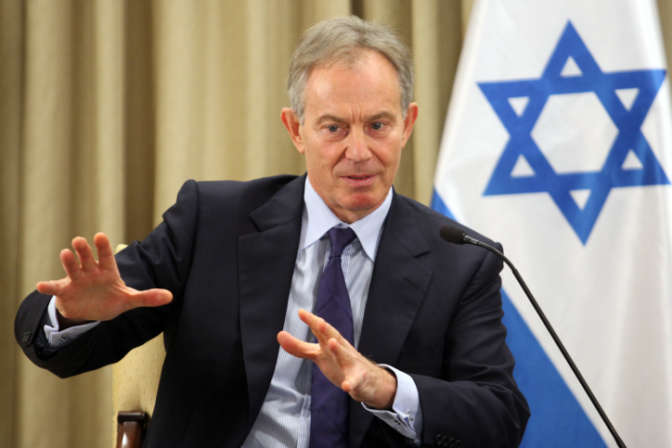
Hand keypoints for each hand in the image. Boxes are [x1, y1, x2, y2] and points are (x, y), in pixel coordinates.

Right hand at [36, 232, 172, 323]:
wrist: (90, 310)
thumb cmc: (111, 299)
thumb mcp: (129, 299)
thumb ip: (147, 297)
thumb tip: (170, 296)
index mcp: (107, 270)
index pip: (106, 256)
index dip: (103, 247)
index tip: (100, 236)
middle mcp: (91, 271)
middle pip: (87, 258)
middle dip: (84, 250)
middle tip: (79, 240)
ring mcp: (77, 280)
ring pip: (72, 268)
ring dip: (68, 261)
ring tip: (64, 253)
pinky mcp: (65, 291)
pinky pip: (55, 287)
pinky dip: (48, 287)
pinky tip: (41, 286)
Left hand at [277, 309, 396, 408]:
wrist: (369, 380)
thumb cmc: (340, 363)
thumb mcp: (318, 354)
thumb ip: (298, 347)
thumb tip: (279, 334)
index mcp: (331, 342)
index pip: (321, 330)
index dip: (312, 321)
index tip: (301, 312)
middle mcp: (342, 350)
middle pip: (334, 337)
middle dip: (326, 329)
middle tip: (318, 322)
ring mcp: (351, 364)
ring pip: (345, 356)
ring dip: (338, 349)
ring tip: (331, 343)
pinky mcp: (358, 380)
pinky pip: (354, 382)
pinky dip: (351, 383)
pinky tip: (347, 386)